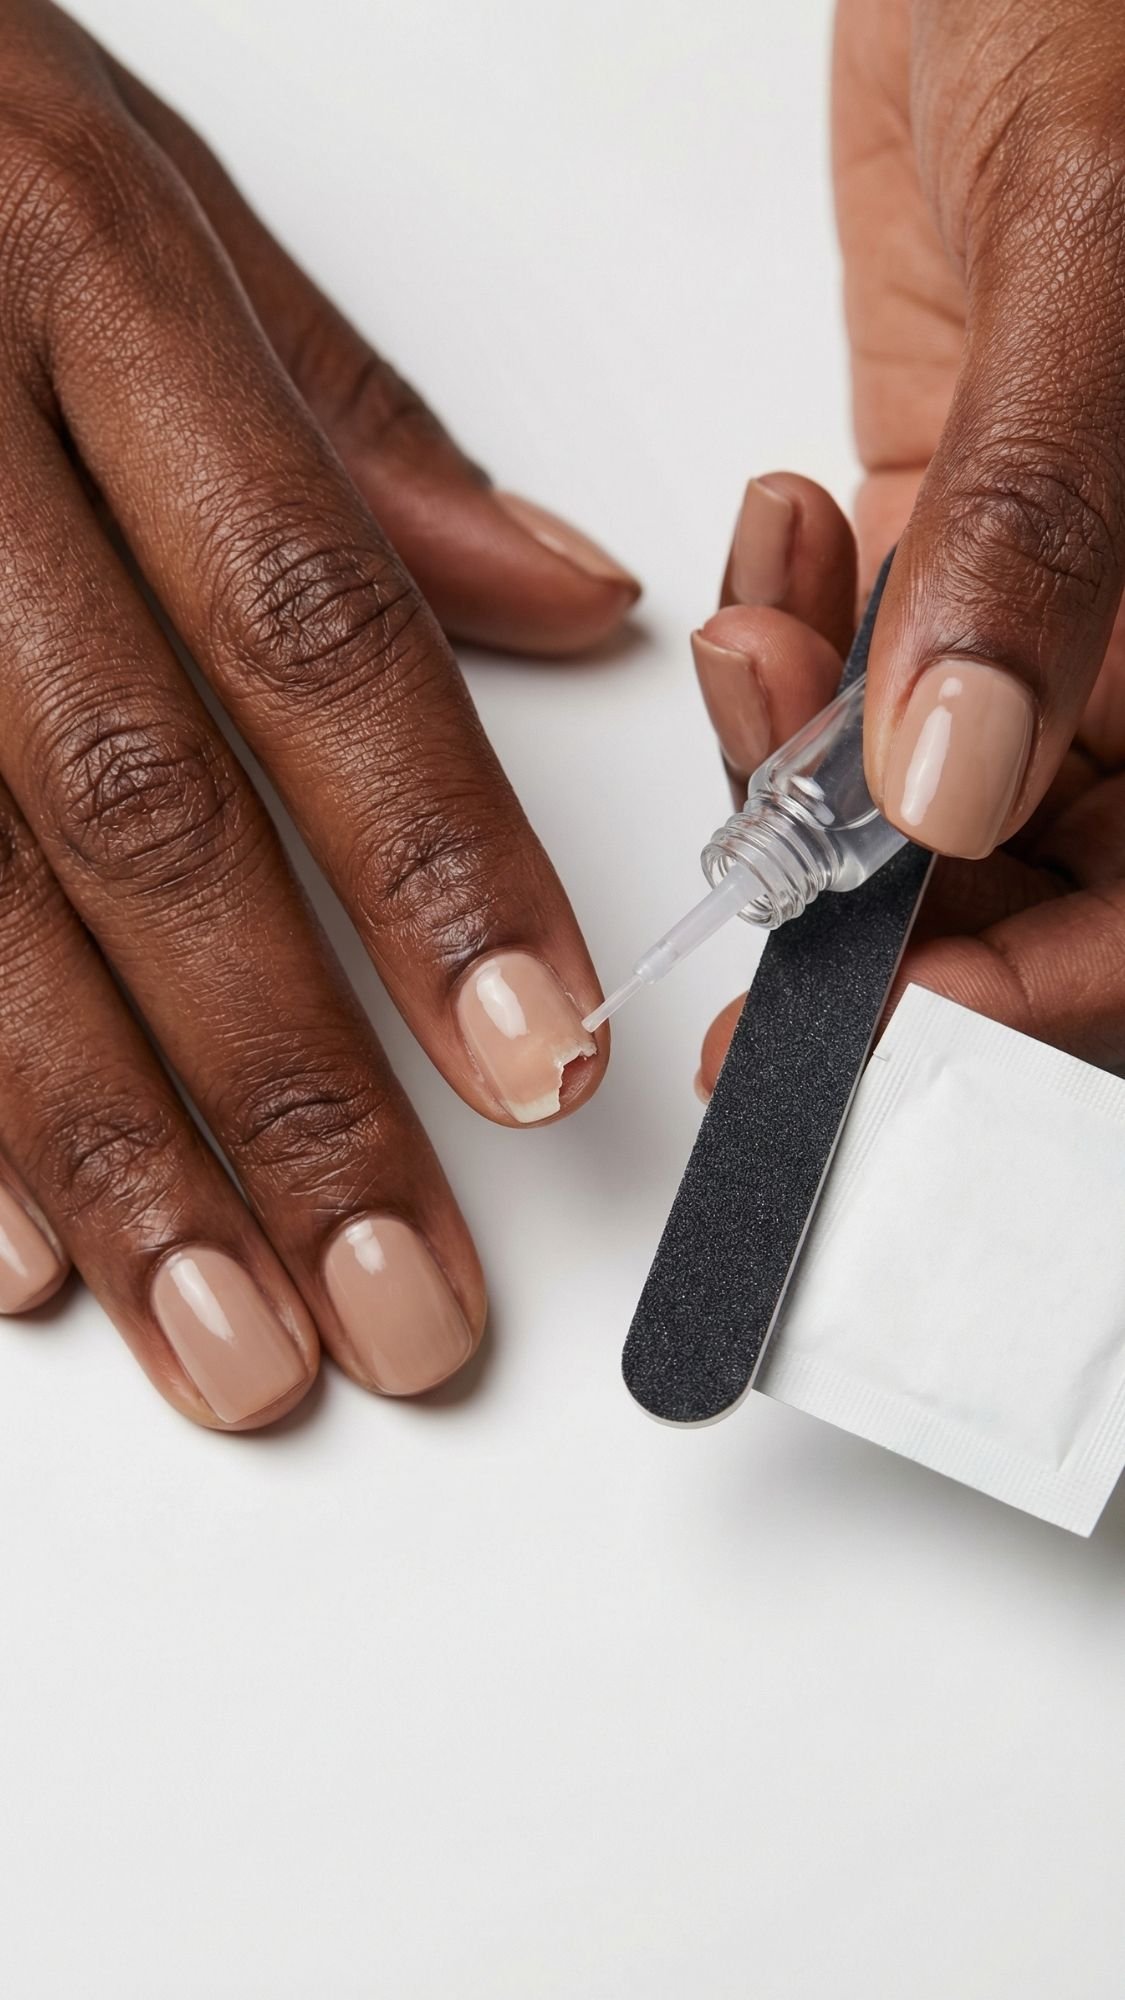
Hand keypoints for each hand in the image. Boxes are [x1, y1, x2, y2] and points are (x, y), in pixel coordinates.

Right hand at [0, 1, 636, 1424]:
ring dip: (106, 1157)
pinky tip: (12, 1260)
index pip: (305, 620)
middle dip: (280, 1087)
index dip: (430, 863)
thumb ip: (345, 421)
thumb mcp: (139, 191)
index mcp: (85, 289)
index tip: (534, 1062)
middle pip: (135, 810)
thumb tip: (565, 594)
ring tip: (233, 1343)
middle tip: (401, 1299)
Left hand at [694, 0, 1124, 1093]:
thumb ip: (1038, 532)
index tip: (854, 1019)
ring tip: (762, 643)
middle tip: (765, 857)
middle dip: (886, 892)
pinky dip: (798, 645)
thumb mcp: (1102, 252)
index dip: (1025, 998)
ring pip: (936, 786)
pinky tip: (784, 543)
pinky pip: (872, 666)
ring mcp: (1070, 598)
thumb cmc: (1122, 7)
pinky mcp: (969, 534)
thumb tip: (957, 782)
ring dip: (816, 758)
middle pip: (1048, 878)